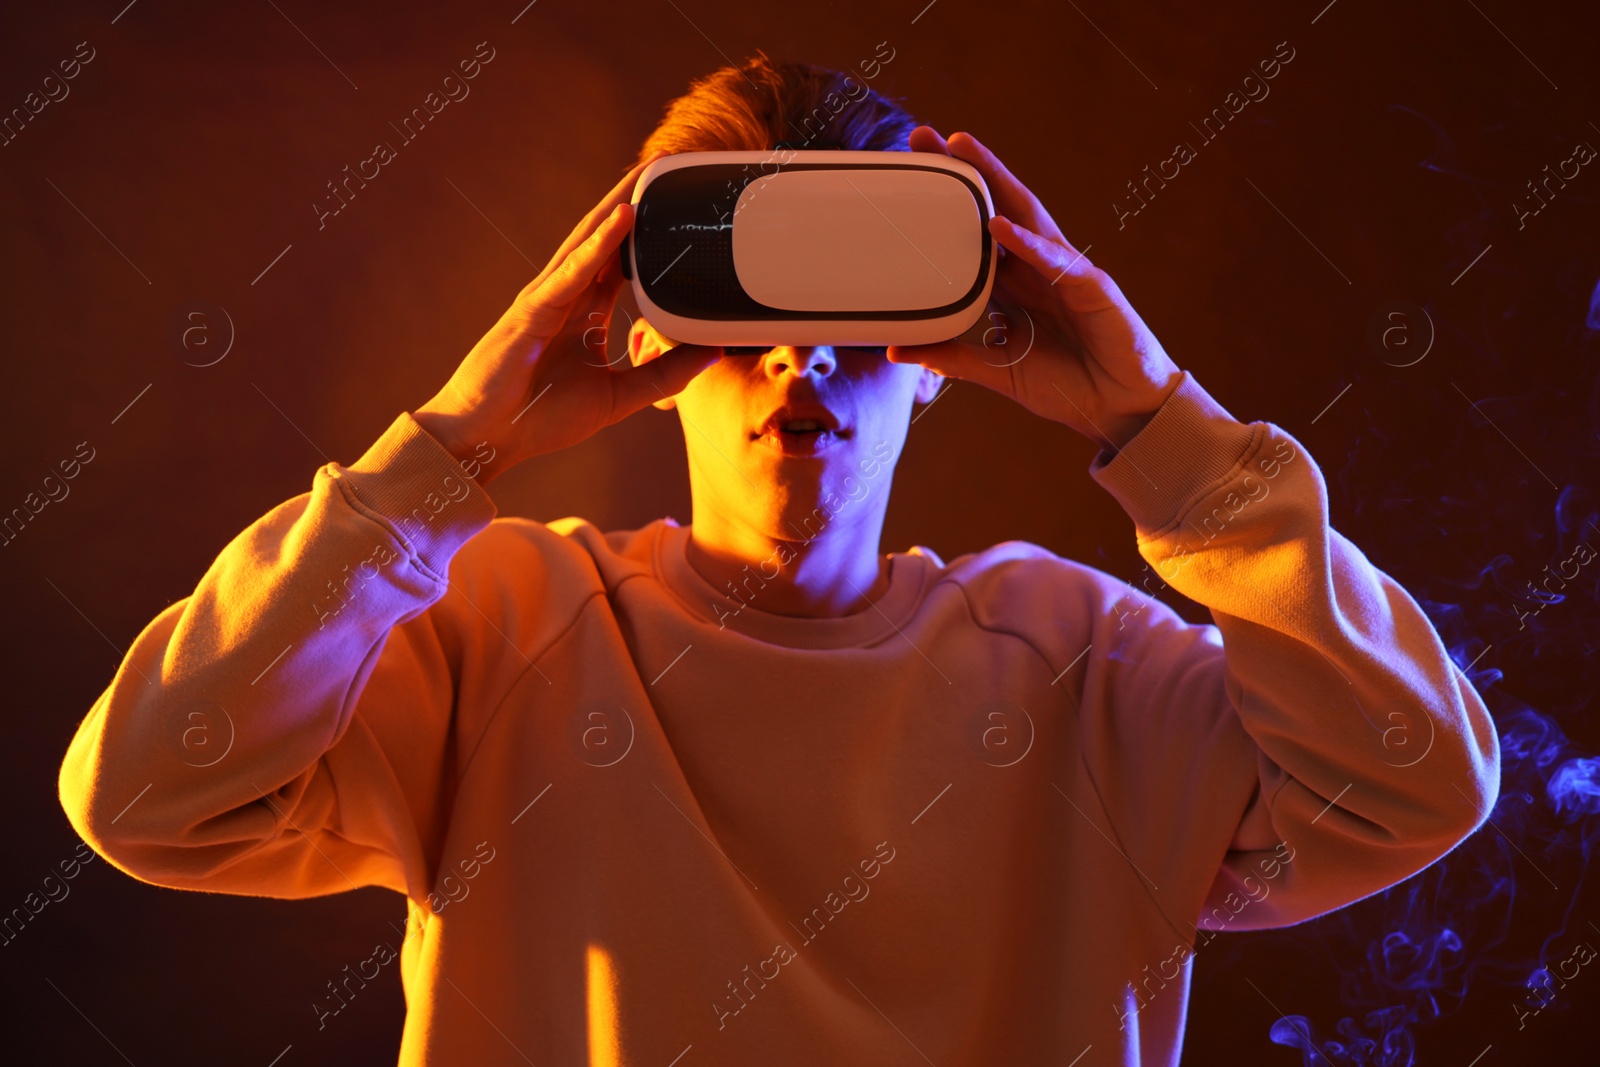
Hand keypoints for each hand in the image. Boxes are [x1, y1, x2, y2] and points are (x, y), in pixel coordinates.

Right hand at [413, 154, 722, 484]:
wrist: (487, 438)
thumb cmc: (540, 417)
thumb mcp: (618, 396)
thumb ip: (664, 375)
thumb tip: (713, 353)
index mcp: (586, 313)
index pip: (624, 262)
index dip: (649, 234)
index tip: (681, 210)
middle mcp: (567, 296)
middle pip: (607, 238)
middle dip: (636, 201)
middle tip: (669, 166)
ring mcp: (548, 297)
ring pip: (589, 241)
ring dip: (620, 205)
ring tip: (651, 173)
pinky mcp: (533, 310)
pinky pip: (572, 271)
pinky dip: (598, 245)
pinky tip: (622, 219)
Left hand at [887, 127, 1182, 452]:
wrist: (1120, 410)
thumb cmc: (1068, 386)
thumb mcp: (997, 371)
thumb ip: (950, 356)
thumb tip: (896, 350)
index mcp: (1013, 284)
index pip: (972, 231)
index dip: (944, 201)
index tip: (909, 173)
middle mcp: (1035, 267)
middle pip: (994, 206)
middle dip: (963, 169)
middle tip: (923, 134)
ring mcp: (1064, 271)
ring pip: (1026, 215)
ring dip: (994, 179)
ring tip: (962, 148)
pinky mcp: (1092, 288)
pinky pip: (1055, 260)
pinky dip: (1027, 242)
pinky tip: (1000, 225)